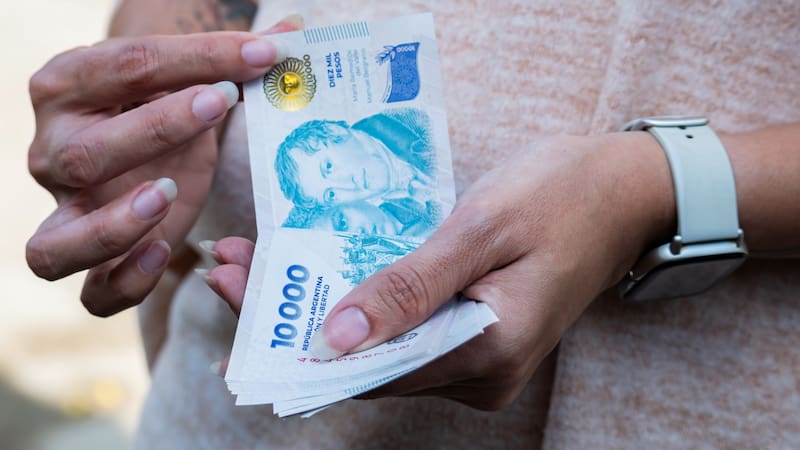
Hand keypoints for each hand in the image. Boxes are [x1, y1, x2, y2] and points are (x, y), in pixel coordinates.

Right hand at [26, 20, 297, 315]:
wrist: (144, 148)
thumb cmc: (166, 111)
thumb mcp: (191, 80)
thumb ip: (232, 60)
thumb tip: (298, 34)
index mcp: (69, 85)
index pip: (127, 67)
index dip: (198, 59)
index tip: (262, 55)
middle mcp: (52, 151)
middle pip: (87, 154)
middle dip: (156, 130)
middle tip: (218, 104)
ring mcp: (65, 213)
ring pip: (58, 242)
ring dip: (115, 228)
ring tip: (168, 195)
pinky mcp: (93, 259)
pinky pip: (91, 293)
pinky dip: (124, 283)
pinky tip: (167, 253)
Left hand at [204, 132, 675, 408]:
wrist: (625, 189)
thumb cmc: (563, 196)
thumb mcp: (482, 229)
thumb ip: (411, 287)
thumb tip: (334, 339)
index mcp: (488, 353)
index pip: (370, 370)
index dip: (296, 342)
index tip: (237, 298)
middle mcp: (480, 372)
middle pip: (366, 363)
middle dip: (293, 322)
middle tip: (230, 273)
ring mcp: (478, 357)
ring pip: (378, 347)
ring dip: (317, 310)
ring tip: (255, 267)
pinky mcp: (473, 332)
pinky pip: (402, 329)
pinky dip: (355, 304)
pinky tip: (315, 272)